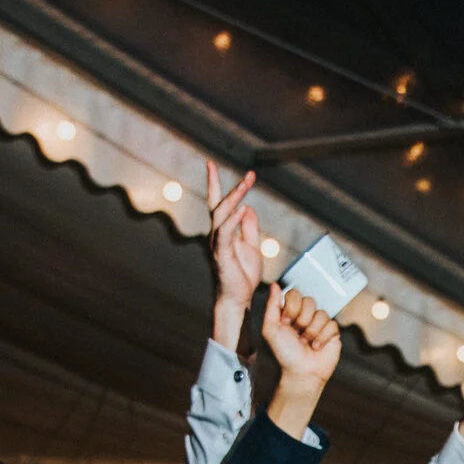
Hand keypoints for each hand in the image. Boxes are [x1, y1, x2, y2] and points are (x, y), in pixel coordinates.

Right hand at [206, 161, 262, 349]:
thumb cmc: (242, 276)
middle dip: (234, 188)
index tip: (211, 164)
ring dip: (234, 199)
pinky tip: (241, 208)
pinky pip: (225, 234)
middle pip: (219, 205)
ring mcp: (217, 244)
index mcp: (223, 231)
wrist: (238, 299)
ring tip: (246, 185)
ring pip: (222, 216)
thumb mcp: (252, 247)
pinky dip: (233, 220)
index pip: (218, 203)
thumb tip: (247, 207)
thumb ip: (249, 227)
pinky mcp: (221, 255)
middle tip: (250, 175)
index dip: (215, 183)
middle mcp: (216, 235)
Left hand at [260, 282, 339, 439]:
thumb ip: (271, 306)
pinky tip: (317, 347)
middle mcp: (306, 315)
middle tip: (298, 334)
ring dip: (312, 332)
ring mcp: (320, 323)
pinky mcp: (332, 332)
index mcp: (291, 311)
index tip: (286, 323)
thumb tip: (274, 285)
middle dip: (302, 320)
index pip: (294, 294)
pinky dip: (322, 338)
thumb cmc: (284, 353)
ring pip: (321, 314)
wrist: (301, 373)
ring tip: (307, 343)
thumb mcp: (270, 329)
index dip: (291, 307)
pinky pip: (331, 325)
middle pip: (309, 301)